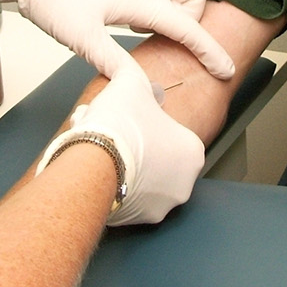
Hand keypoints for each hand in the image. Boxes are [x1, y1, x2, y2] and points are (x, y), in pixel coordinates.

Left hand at [0, 0, 235, 82]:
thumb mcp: (81, 38)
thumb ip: (114, 63)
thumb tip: (140, 86)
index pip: (188, 27)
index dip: (210, 51)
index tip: (226, 71)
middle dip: (199, 22)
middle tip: (179, 48)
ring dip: (182, 15)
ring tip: (161, 41)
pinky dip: (163, 11)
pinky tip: (141, 29)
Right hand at [65, 63, 205, 225]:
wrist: (94, 161)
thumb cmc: (119, 126)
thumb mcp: (129, 83)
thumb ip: (132, 72)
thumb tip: (126, 65)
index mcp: (193, 151)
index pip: (171, 134)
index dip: (146, 124)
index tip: (130, 120)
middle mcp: (184, 183)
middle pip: (156, 159)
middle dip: (135, 147)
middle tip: (112, 133)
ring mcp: (162, 206)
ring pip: (140, 180)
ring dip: (123, 166)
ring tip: (100, 150)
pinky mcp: (138, 222)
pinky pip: (125, 200)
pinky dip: (113, 187)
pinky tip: (96, 171)